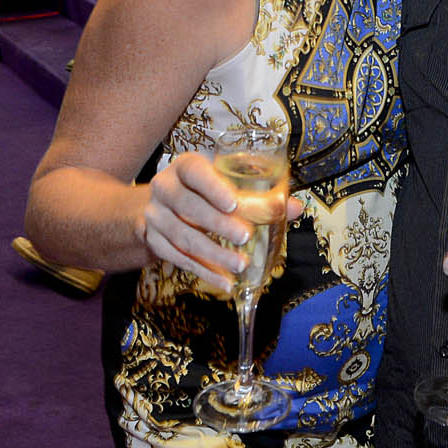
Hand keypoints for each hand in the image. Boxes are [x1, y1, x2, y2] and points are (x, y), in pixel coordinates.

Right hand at [140, 152, 303, 293]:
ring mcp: (155, 216)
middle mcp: (165, 187)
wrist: (162, 205)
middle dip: (218, 224)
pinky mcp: (154, 241)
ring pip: (183, 237)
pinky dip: (204, 272)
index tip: (233, 204)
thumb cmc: (204, 190)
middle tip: (245, 236)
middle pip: (188, 207)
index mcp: (185, 166)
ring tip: (240, 264)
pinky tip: (225, 282)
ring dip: (213, 253)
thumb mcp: (226, 182)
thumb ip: (260, 195)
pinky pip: (179, 259)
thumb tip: (294, 207)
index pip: (195, 172)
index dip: (213, 187)